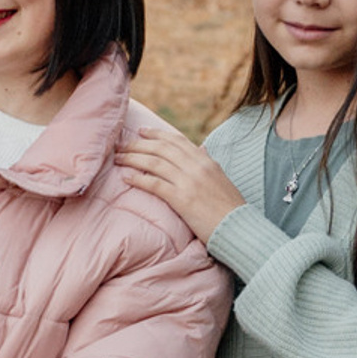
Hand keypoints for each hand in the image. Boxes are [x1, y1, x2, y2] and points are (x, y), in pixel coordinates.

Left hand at [115, 124, 245, 244]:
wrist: (238, 225)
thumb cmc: (228, 206)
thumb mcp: (219, 178)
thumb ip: (206, 164)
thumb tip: (200, 149)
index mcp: (205, 160)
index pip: (177, 141)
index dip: (156, 134)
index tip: (141, 132)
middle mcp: (196, 166)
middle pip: (161, 149)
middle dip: (138, 144)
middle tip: (120, 144)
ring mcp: (189, 181)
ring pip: (155, 163)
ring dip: (133, 159)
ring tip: (118, 158)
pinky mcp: (182, 199)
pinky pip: (155, 184)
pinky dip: (138, 179)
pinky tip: (126, 178)